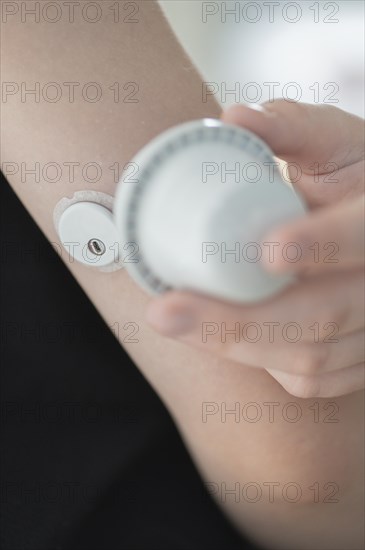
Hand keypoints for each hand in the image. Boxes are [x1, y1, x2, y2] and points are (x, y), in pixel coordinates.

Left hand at [146, 100, 364, 397]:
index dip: (321, 244)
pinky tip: (221, 338)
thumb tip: (234, 117)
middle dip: (238, 319)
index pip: (363, 235)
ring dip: (235, 345)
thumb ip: (293, 128)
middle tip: (166, 310)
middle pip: (325, 315)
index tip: (264, 251)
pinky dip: (259, 363)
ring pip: (312, 357)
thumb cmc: (353, 182)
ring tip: (175, 321)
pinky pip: (313, 380)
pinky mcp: (360, 359)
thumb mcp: (337, 145)